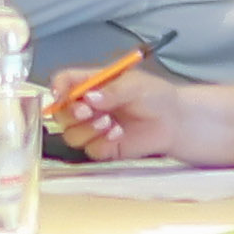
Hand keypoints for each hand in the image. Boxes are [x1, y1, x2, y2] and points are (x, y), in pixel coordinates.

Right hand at [67, 74, 233, 166]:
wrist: (176, 122)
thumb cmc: (157, 96)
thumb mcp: (135, 84)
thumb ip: (111, 91)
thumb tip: (89, 96)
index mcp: (91, 84)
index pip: (63, 83)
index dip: (57, 89)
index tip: (61, 95)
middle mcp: (88, 106)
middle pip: (60, 112)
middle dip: (71, 113)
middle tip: (88, 110)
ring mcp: (94, 128)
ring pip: (71, 134)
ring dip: (87, 129)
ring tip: (110, 122)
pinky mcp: (103, 148)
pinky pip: (90, 150)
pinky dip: (101, 143)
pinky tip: (118, 135)